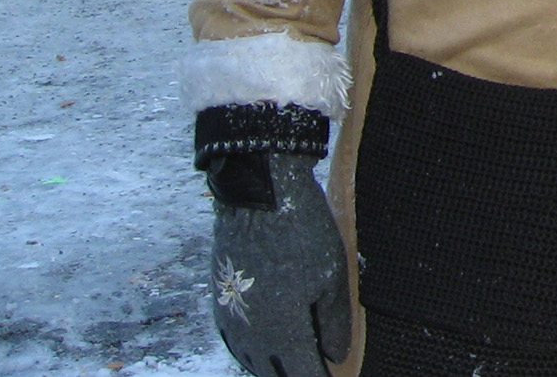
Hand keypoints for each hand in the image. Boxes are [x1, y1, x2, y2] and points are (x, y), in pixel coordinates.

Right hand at [207, 152, 350, 376]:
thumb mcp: (331, 276)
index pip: (303, 375)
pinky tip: (268, 344)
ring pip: (252, 361)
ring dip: (274, 366)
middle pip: (274, 373)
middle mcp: (251, 336)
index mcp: (282, 332)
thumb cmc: (302, 233)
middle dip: (297, 374)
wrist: (259, 196)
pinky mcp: (220, 303)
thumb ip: (334, 323)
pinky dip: (253, 351)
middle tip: (319, 369)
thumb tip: (336, 356)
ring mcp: (231, 321)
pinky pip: (236, 343)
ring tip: (297, 360)